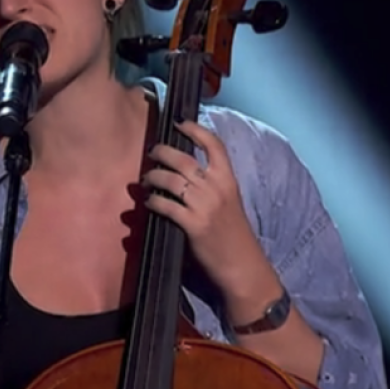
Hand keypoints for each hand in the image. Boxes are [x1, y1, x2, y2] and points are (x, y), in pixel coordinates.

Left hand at [141, 120, 267, 295]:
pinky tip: (149, 203)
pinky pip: (166, 205)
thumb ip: (210, 186)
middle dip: (162, 152)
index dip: (195, 130)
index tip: (179, 123)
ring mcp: (205, 206)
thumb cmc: (233, 235)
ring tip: (146, 179)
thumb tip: (182, 174)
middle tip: (151, 152)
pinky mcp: (193, 224)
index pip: (214, 145)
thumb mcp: (229, 203)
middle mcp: (217, 188)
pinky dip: (153, 201)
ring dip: (153, 176)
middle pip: (184, 159)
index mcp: (229, 180)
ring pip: (170, 180)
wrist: (243, 266)